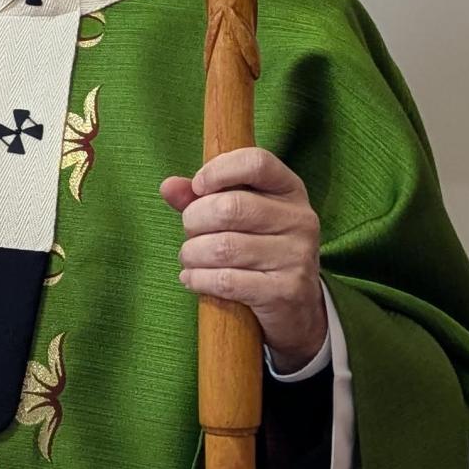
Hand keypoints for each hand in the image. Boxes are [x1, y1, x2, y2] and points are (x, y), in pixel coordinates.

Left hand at [162, 147, 325, 369]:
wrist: (296, 307)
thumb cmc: (258, 249)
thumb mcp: (238, 217)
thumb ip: (202, 198)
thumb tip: (168, 186)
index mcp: (290, 189)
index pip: (256, 162)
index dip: (218, 170)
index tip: (198, 187)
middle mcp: (300, 219)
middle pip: (230, 207)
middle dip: (195, 220)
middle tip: (190, 233)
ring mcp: (296, 256)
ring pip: (223, 247)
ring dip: (192, 254)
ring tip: (189, 258)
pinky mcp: (285, 290)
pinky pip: (226, 280)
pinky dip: (198, 279)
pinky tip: (192, 279)